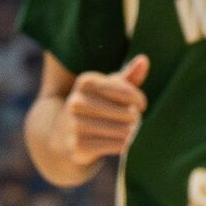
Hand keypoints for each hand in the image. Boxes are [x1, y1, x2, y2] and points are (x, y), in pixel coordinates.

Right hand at [61, 56, 148, 170]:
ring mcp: (75, 124)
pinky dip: (122, 145)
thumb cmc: (93, 107)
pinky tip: (117, 141)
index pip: (126, 91)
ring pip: (124, 131)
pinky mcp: (78, 145)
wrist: (62, 135)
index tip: (140, 104)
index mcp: (85, 82)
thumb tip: (144, 60)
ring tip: (126, 131)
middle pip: (128, 113)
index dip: (138, 99)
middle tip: (131, 120)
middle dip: (135, 118)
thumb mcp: (107, 89)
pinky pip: (116, 145)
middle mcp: (76, 101)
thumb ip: (128, 76)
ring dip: (130, 133)